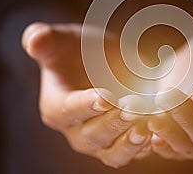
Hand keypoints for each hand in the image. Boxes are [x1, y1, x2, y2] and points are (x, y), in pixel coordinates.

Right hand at [22, 23, 151, 167]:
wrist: (106, 62)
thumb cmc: (81, 49)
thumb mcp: (65, 39)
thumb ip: (46, 39)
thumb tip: (33, 41)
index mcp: (56, 105)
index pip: (67, 110)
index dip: (86, 105)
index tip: (106, 97)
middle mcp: (74, 129)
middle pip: (91, 135)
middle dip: (113, 123)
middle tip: (134, 107)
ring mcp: (98, 140)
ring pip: (111, 152)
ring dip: (128, 144)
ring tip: (147, 129)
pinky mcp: (119, 143)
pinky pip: (129, 153)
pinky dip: (143, 148)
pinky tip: (158, 134)